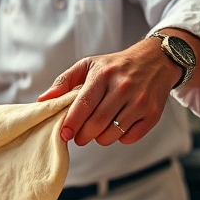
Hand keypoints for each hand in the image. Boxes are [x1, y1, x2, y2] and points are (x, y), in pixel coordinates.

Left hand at [38, 38, 178, 145]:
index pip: (84, 105)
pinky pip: (130, 138)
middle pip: (97, 124)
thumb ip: (64, 81)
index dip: (71, 123)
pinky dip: (120, 138)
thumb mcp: (89, 65)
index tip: (64, 134)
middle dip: (83, 136)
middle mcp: (123, 87)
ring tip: (98, 130)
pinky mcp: (153, 114)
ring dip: (100, 138)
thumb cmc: (116, 66)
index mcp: (104, 75)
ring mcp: (140, 101)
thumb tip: (44, 100)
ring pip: (112, 134)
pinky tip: (117, 127)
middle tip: (80, 136)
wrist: (155, 60)